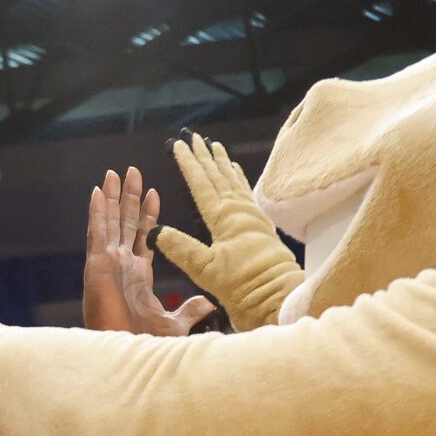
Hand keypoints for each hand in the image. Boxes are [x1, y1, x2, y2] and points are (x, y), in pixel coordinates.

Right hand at [84, 167, 214, 336]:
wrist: (128, 356)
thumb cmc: (146, 345)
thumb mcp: (175, 323)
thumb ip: (189, 309)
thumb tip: (207, 303)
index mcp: (138, 276)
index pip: (144, 237)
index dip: (147, 215)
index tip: (153, 193)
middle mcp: (122, 266)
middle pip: (125, 223)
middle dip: (128, 198)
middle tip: (132, 172)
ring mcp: (108, 264)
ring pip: (110, 222)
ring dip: (112, 198)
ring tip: (115, 173)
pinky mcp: (98, 265)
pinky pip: (97, 233)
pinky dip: (97, 212)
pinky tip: (97, 192)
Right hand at [153, 133, 304, 332]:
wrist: (279, 298)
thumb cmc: (246, 287)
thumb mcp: (207, 270)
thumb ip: (181, 249)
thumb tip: (156, 232)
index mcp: (224, 218)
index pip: (201, 183)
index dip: (188, 163)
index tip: (178, 144)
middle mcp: (240, 211)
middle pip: (217, 176)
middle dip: (204, 156)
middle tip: (193, 136)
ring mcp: (253, 217)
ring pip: (233, 181)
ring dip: (222, 163)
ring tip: (214, 146)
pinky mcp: (261, 227)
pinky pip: (246, 194)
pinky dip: (238, 179)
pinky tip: (236, 172)